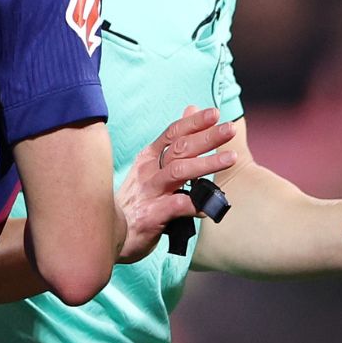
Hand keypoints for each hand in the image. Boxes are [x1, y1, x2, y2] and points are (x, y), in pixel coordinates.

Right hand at [115, 106, 236, 263]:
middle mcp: (149, 170)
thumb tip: (192, 109)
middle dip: (207, 137)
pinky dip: (195, 204)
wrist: (110, 233)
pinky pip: (178, 206)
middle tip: (229, 129)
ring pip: (179, 171)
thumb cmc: (137, 199)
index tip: (215, 113)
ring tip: (231, 159)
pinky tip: (210, 206)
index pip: (173, 132)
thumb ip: (174, 141)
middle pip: (180, 148)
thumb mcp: (151, 167)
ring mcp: (150, 192)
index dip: (194, 122)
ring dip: (206, 164)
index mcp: (149, 157)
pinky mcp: (152, 215)